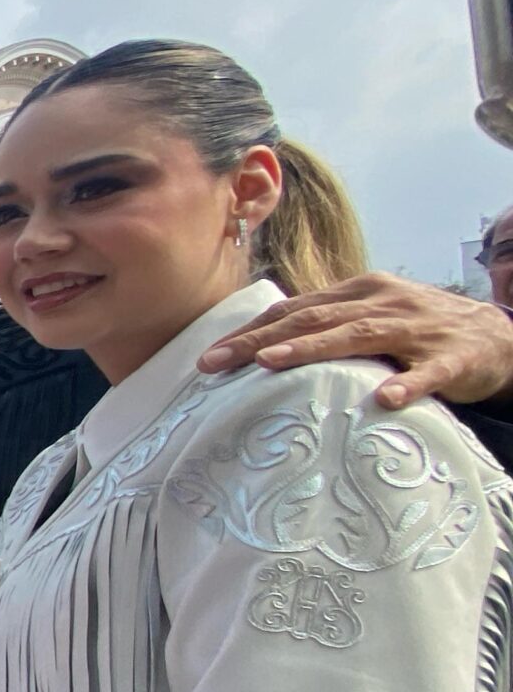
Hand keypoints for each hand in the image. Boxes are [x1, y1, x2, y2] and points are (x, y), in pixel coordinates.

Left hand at [196, 273, 512, 408]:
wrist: (497, 335)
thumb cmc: (416, 330)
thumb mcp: (368, 317)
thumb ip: (324, 326)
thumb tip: (262, 347)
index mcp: (358, 292)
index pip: (293, 309)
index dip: (249, 330)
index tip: (207, 354)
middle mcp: (382, 303)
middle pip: (312, 318)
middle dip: (259, 340)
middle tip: (213, 363)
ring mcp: (417, 329)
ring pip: (359, 336)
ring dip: (312, 349)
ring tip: (270, 364)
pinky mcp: (453, 359)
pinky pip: (429, 372)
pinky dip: (408, 383)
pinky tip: (386, 399)